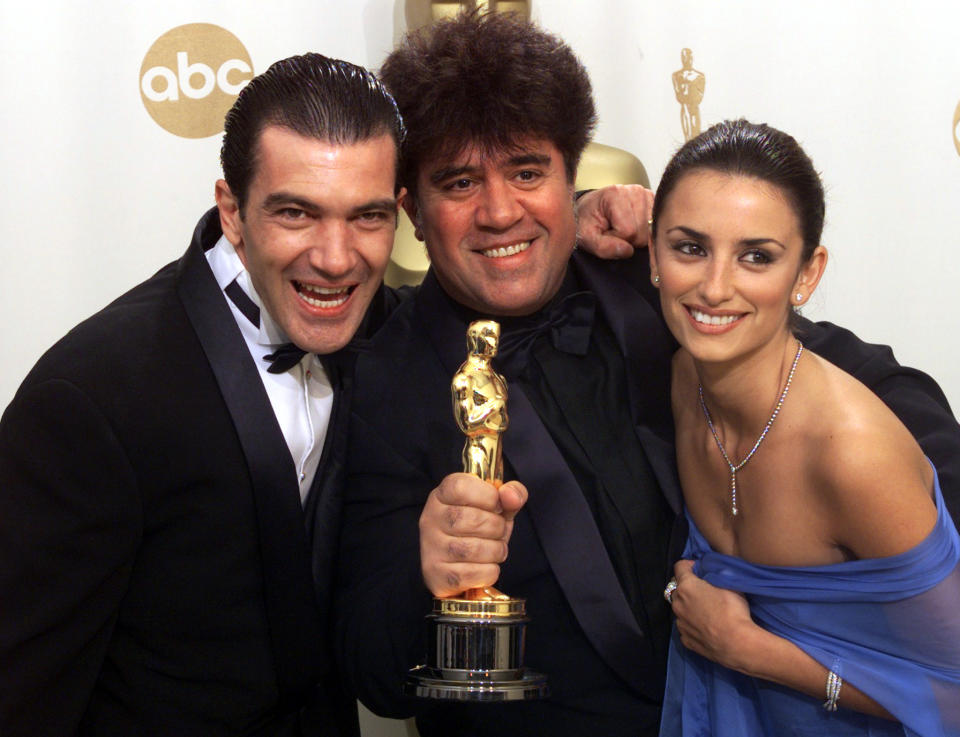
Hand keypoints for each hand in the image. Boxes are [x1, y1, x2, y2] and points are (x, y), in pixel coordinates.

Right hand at [419, 474, 527, 597]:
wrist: (458, 567)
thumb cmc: (477, 530)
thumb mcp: (496, 507)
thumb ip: (510, 494)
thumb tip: (511, 496)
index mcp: (441, 495)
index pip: (461, 487)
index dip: (488, 496)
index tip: (496, 506)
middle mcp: (431, 519)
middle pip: (474, 520)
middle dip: (497, 528)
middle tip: (497, 532)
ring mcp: (431, 548)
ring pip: (475, 549)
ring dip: (496, 550)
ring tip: (493, 549)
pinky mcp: (438, 575)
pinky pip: (475, 573)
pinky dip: (489, 572)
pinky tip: (484, 567)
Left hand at [575, 184, 653, 258]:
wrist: (590, 208)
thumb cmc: (587, 221)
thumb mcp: (586, 237)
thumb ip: (603, 247)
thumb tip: (627, 251)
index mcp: (615, 195)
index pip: (628, 231)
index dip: (616, 240)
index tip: (605, 233)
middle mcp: (635, 191)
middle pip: (642, 233)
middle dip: (627, 239)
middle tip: (612, 230)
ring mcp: (647, 195)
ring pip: (650, 232)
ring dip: (635, 236)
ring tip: (620, 226)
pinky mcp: (654, 201)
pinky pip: (654, 228)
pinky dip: (642, 231)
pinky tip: (631, 224)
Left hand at [670, 559, 759, 671]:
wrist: (737, 643)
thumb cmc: (733, 610)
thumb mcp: (729, 585)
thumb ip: (715, 576)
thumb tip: (711, 575)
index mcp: (686, 587)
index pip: (680, 567)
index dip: (690, 565)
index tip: (699, 569)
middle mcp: (678, 603)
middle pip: (678, 589)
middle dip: (688, 587)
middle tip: (705, 592)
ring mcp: (680, 623)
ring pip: (680, 609)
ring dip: (689, 607)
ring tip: (706, 612)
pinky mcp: (685, 640)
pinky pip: (686, 627)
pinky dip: (692, 625)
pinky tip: (706, 628)